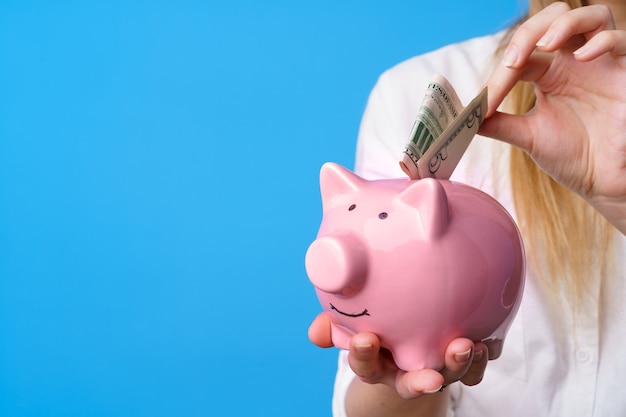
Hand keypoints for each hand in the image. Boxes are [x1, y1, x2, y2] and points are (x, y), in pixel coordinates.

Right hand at [308, 313, 488, 398]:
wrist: (404, 336)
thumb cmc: (376, 325)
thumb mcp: (351, 323)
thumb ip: (333, 324)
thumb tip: (316, 332)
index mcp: (376, 362)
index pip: (366, 364)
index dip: (364, 356)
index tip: (367, 339)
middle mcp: (405, 370)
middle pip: (413, 382)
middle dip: (422, 382)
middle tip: (433, 376)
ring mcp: (434, 367)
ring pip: (448, 375)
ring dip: (459, 366)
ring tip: (469, 347)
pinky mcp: (460, 362)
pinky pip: (475, 365)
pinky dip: (483, 355)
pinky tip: (488, 340)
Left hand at [480, 2, 625, 232]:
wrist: (605, 180)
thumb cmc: (574, 156)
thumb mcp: (529, 137)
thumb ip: (499, 124)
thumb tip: (465, 117)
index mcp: (550, 74)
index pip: (521, 57)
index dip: (500, 76)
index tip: (485, 105)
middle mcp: (575, 62)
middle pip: (554, 18)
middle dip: (530, 31)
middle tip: (514, 62)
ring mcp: (601, 63)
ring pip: (591, 15)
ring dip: (564, 23)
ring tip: (546, 45)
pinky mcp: (624, 72)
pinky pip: (620, 39)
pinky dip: (601, 41)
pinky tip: (583, 57)